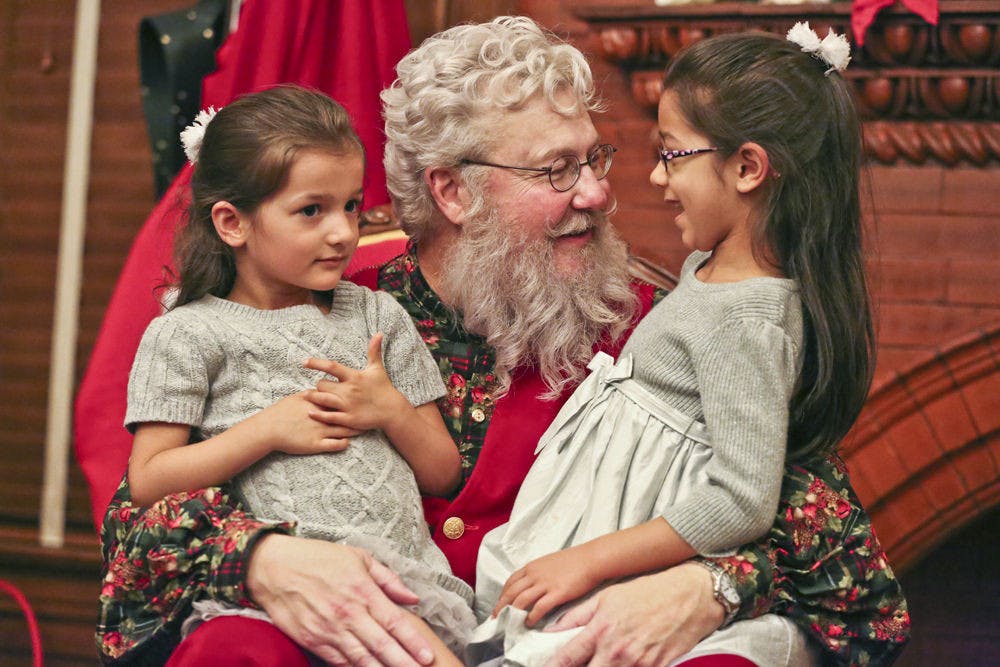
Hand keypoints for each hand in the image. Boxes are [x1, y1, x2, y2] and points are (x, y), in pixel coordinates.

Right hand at [247, 533, 434, 665]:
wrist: (273, 567)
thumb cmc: (318, 558)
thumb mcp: (358, 557)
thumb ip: (388, 579)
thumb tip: (413, 597)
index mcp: (363, 590)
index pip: (395, 622)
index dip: (413, 642)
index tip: (428, 656)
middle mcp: (348, 613)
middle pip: (382, 645)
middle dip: (403, 662)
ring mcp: (329, 629)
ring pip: (361, 658)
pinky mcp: (312, 640)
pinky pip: (338, 661)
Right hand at [258, 391, 359, 454]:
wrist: (269, 429)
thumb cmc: (281, 411)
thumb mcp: (297, 397)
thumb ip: (312, 394)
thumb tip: (322, 390)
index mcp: (318, 403)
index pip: (340, 400)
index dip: (352, 400)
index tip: (363, 400)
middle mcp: (321, 416)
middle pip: (346, 415)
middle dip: (359, 415)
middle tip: (370, 414)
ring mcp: (320, 430)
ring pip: (344, 430)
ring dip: (356, 430)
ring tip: (365, 429)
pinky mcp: (316, 444)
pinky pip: (335, 445)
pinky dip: (343, 443)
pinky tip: (347, 442)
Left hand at [304, 333, 408, 432]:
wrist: (392, 410)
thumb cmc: (383, 387)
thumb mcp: (377, 369)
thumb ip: (374, 351)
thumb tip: (378, 333)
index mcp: (354, 377)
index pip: (331, 367)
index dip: (316, 363)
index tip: (304, 362)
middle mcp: (349, 391)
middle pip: (322, 385)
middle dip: (318, 385)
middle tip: (319, 386)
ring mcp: (348, 406)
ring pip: (322, 400)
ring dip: (313, 398)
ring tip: (308, 396)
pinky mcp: (348, 419)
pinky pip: (328, 417)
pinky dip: (317, 414)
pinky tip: (310, 412)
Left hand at [494, 547, 599, 626]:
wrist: (590, 559)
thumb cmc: (573, 561)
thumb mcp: (549, 563)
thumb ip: (538, 573)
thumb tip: (532, 586)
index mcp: (532, 567)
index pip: (510, 582)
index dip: (503, 595)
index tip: (500, 605)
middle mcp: (535, 574)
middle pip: (511, 592)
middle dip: (501, 607)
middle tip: (496, 619)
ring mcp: (545, 583)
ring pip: (521, 600)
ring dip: (513, 613)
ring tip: (510, 624)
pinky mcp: (557, 592)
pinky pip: (539, 607)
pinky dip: (532, 616)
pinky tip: (529, 623)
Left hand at [544, 561, 724, 666]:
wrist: (689, 596)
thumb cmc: (648, 592)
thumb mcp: (607, 597)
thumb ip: (577, 615)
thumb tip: (554, 630)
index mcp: (601, 630)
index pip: (568, 658)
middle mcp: (616, 651)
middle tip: (575, 666)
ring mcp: (638, 664)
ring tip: (601, 661)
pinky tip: (623, 663)